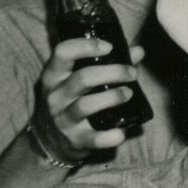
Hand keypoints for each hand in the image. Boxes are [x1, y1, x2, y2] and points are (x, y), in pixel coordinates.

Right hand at [29, 36, 145, 162]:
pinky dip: (109, 137)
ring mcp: (62, 119)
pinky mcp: (74, 140)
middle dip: (113, 72)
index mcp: (54, 76)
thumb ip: (107, 64)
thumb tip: (138, 51)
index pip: (63, 53)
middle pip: (82, 78)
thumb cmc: (69, 101)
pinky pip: (93, 139)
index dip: (86, 46)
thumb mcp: (77, 80)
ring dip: (112, 97)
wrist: (49, 140)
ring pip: (86, 105)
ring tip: (129, 93)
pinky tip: (122, 132)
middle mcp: (55, 96)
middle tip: (132, 73)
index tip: (109, 47)